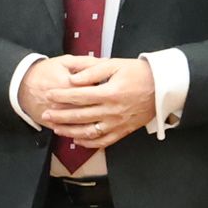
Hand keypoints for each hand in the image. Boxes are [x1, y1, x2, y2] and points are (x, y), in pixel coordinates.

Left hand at [29, 54, 158, 149]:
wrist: (161, 87)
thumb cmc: (137, 73)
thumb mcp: (115, 65)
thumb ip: (92, 70)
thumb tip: (72, 79)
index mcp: (109, 92)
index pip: (79, 96)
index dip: (62, 96)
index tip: (49, 95)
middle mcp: (112, 111)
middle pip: (80, 115)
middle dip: (60, 116)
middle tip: (45, 115)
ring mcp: (117, 123)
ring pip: (89, 131)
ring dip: (70, 131)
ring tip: (56, 128)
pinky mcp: (123, 131)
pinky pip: (103, 141)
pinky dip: (88, 142)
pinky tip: (77, 140)